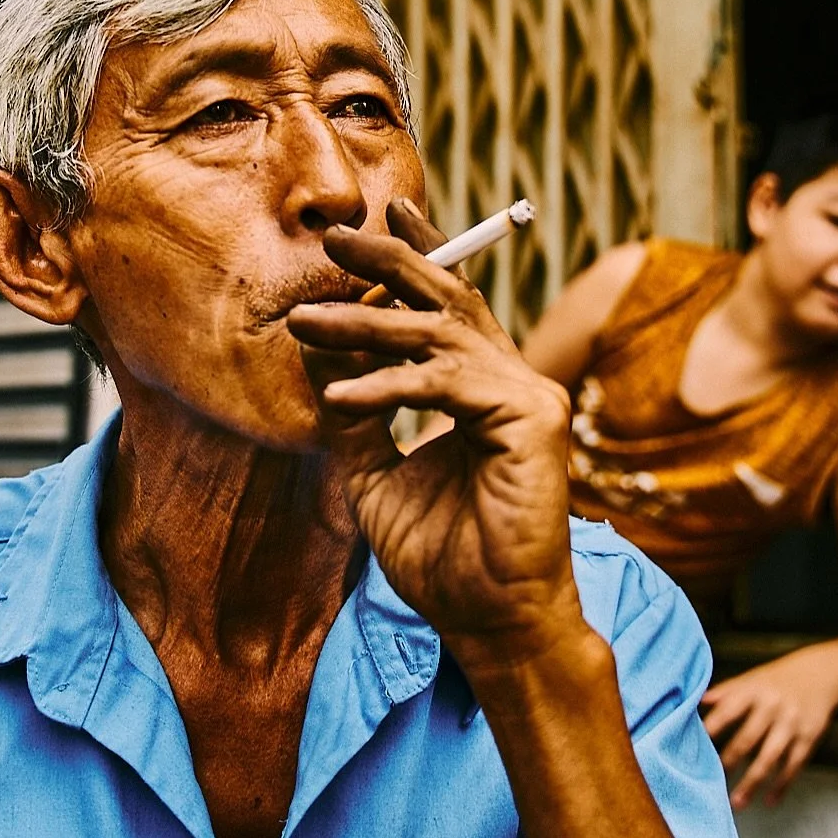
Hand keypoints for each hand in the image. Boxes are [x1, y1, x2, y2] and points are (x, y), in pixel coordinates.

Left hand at [285, 200, 582, 677]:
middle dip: (391, 256)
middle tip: (335, 232)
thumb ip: (353, 411)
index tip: (378, 216)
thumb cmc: (442, 556)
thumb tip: (318, 348)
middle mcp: (512, 381)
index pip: (448, 306)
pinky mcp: (533, 420)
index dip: (416, 254)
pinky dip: (387, 386)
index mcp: (482, 388)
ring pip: (438, 334)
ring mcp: (528, 396)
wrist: (489, 621)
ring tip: (304, 320)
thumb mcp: (374, 473)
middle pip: (450, 296)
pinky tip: (339, 398)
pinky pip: (445, 384)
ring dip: (365, 321)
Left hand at [700, 648, 837, 808]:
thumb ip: (725, 691)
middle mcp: (772, 707)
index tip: (694, 746)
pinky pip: (793, 766)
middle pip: (747, 738)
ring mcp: (792, 724)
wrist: (822, 673)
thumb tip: (696, 702)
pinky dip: (782, 785)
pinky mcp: (809, 738)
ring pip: (769, 758)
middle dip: (729, 761)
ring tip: (737, 803)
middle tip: (711, 782)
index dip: (712, 728)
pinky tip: (769, 801)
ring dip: (752, 782)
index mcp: (753, 690)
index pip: (728, 710)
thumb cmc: (778, 679)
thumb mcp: (751, 678)